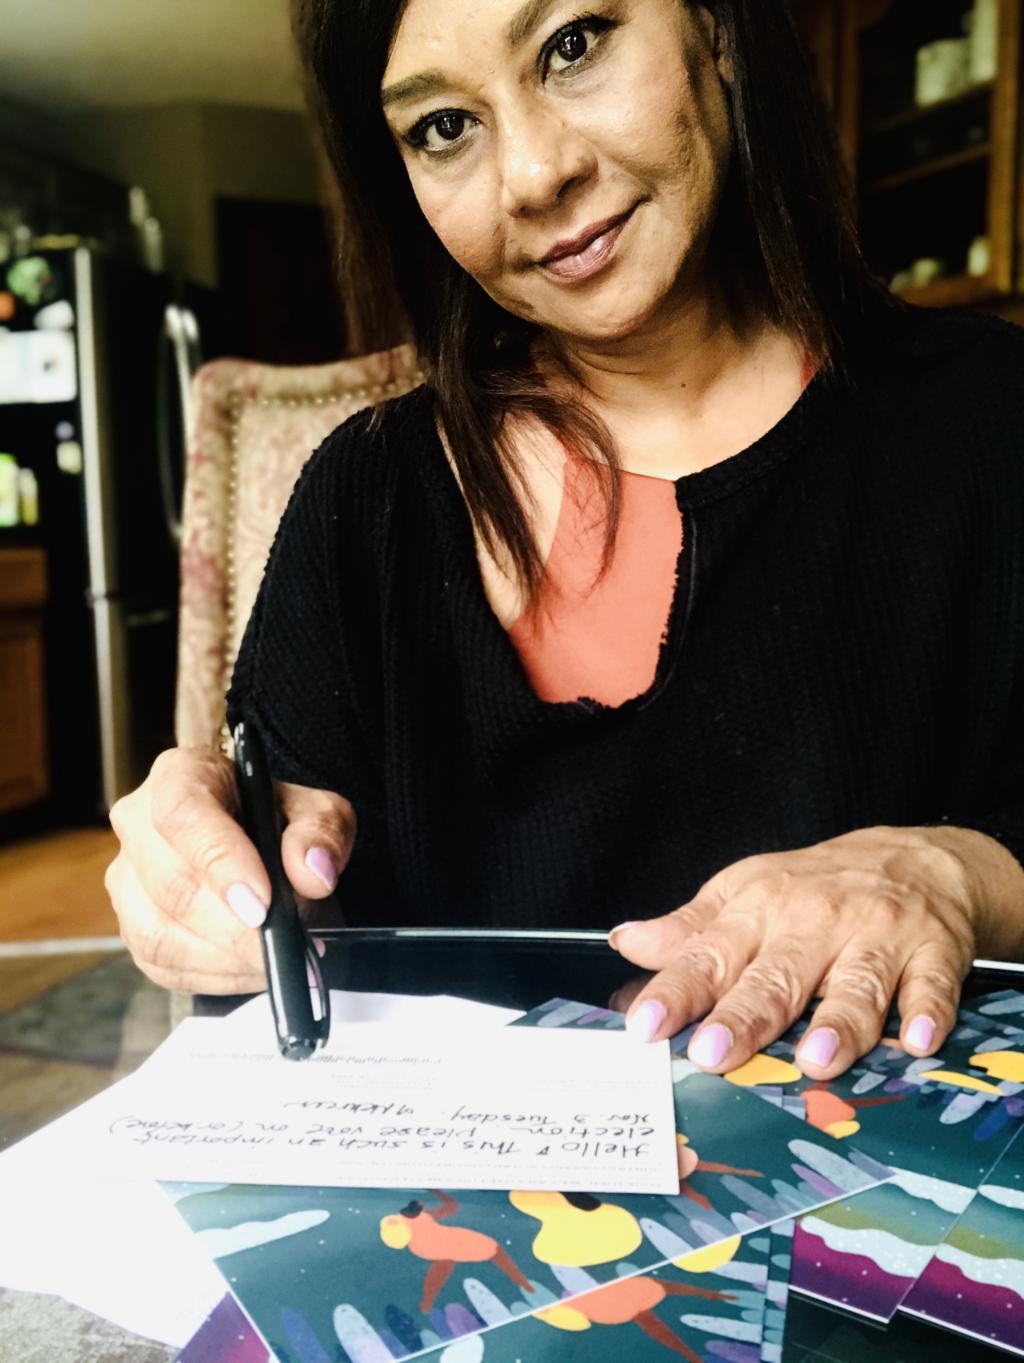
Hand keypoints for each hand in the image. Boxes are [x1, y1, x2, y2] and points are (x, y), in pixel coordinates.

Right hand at [106, 747, 355, 993]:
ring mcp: (128, 879)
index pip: (182, 814)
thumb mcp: (318, 810)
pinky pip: (161, 965)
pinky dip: (212, 977)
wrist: (258, 842)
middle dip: (232, 927)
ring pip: (158, 933)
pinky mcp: (132, 927)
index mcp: (180, 775)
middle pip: (171, 883)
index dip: (220, 861)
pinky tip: (250, 970)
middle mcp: (138, 823)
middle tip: (283, 944)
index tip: (262, 903)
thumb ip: (321, 832)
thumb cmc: (279, 819)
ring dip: (223, 958)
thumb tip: (313, 872)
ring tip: (274, 960)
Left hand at [608, 825, 1020, 1079]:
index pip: (708, 956)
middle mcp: (814, 923)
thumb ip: (688, 929)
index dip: (675, 992)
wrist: (912, 859)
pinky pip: (931, 986)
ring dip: (838, 1022)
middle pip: (776, 976)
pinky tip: (918, 1040)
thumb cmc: (815, 887)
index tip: (645, 1024)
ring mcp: (877, 938)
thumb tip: (627, 944)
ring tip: (815, 1059)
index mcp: (759, 910)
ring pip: (855, 984)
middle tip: (714, 1053)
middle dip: (744, 1016)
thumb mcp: (745, 893)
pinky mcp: (933, 953)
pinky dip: (927, 1012)